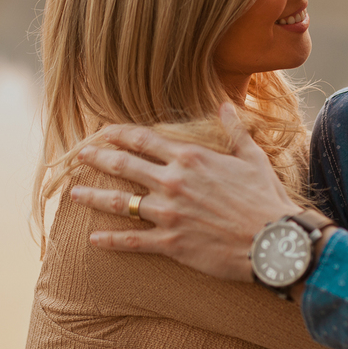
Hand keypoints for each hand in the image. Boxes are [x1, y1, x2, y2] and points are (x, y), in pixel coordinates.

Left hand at [69, 101, 299, 280]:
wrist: (274, 241)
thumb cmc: (266, 199)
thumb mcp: (252, 157)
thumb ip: (234, 130)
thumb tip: (224, 104)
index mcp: (190, 157)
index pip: (143, 140)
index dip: (118, 134)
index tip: (102, 132)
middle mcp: (173, 181)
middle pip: (123, 166)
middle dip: (97, 159)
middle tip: (79, 156)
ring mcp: (168, 213)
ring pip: (119, 202)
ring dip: (92, 197)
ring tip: (73, 194)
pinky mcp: (170, 244)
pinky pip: (132, 241)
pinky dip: (110, 240)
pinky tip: (93, 239)